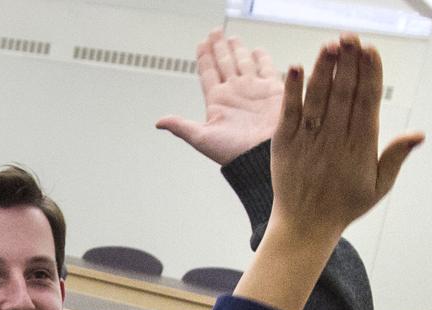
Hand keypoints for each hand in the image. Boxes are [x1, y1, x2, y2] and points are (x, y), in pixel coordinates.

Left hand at [155, 29, 283, 165]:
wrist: (263, 157)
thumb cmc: (234, 153)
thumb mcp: (203, 139)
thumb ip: (181, 127)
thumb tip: (158, 122)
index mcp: (217, 101)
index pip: (208, 72)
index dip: (204, 57)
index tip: (201, 42)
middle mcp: (234, 93)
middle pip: (224, 63)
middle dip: (219, 47)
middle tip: (216, 31)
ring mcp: (253, 90)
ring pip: (243, 63)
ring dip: (237, 50)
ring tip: (232, 37)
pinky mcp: (273, 91)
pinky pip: (267, 69)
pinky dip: (262, 58)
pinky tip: (257, 50)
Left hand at [267, 35, 422, 239]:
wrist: (305, 226)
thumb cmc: (344, 205)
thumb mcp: (379, 185)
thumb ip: (395, 156)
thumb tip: (418, 134)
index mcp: (360, 147)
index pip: (367, 102)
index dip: (369, 74)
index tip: (371, 50)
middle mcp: (335, 140)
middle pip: (344, 94)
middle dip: (348, 63)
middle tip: (351, 36)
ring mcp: (309, 140)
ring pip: (318, 98)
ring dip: (324, 69)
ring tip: (330, 45)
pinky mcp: (284, 143)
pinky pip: (289, 112)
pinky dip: (292, 91)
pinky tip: (295, 67)